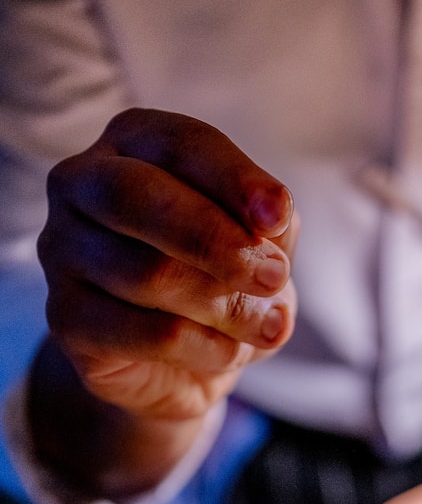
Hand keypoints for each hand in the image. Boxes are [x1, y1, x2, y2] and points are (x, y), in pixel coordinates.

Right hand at [37, 108, 297, 422]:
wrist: (177, 361)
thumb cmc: (218, 278)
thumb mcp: (256, 240)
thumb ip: (267, 222)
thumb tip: (271, 223)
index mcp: (132, 142)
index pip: (181, 144)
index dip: (234, 179)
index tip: (277, 218)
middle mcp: (81, 184)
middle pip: (143, 198)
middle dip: (219, 242)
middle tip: (274, 278)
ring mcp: (62, 250)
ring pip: (150, 274)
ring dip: (227, 308)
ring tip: (266, 328)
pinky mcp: (65, 317)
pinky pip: (149, 334)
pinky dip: (206, 347)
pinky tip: (231, 352)